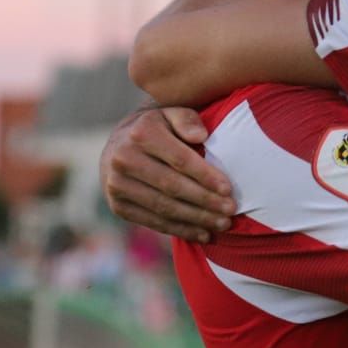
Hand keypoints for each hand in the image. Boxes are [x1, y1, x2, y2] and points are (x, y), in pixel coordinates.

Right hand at [100, 107, 235, 242]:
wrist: (118, 147)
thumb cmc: (158, 130)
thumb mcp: (172, 114)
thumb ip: (187, 120)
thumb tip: (201, 135)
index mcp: (142, 133)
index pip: (180, 159)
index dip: (205, 176)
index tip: (228, 189)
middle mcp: (124, 159)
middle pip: (172, 186)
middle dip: (205, 200)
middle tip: (230, 210)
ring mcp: (117, 185)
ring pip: (163, 207)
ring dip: (196, 219)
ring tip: (222, 224)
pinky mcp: (118, 206)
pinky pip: (153, 221)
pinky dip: (180, 230)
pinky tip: (202, 233)